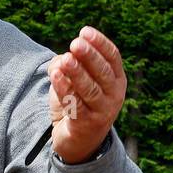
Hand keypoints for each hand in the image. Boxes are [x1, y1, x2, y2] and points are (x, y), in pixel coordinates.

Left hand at [45, 26, 126, 162]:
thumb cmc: (77, 102)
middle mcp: (114, 95)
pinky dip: (64, 88)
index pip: (113, 57)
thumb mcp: (76, 80)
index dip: (100, 43)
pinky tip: (56, 75)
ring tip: (66, 58)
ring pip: (90, 89)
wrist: (78, 141)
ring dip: (77, 72)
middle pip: (102, 72)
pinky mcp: (86, 124)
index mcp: (116, 79)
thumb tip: (61, 59)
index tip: (84, 31)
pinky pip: (75, 104)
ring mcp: (102, 111)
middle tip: (75, 43)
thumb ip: (69, 64)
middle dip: (89, 56)